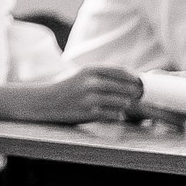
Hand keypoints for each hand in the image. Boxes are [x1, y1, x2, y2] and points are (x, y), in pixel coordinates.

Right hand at [0, 66, 143, 124]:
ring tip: (125, 106)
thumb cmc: (67, 89)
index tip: (142, 84)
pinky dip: (118, 115)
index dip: (136, 78)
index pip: (122, 71)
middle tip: (139, 97)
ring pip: (122, 102)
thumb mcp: (82, 76)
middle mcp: (91, 82)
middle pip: (126, 87)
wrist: (43, 102)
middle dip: (136, 93)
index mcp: (90, 69)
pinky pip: (114, 115)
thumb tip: (131, 80)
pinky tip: (115, 115)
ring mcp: (90, 98)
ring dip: (126, 105)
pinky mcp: (89, 113)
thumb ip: (103, 76)